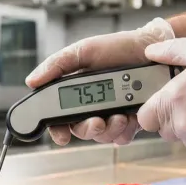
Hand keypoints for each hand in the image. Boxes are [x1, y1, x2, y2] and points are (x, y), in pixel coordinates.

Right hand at [25, 18, 174, 144]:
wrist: (154, 49)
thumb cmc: (118, 47)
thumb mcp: (83, 51)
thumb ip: (57, 65)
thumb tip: (31, 81)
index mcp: (76, 91)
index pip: (60, 117)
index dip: (57, 130)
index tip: (62, 136)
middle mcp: (92, 106)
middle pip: (81, 130)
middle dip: (88, 129)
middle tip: (98, 121)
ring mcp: (112, 114)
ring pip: (102, 136)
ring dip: (109, 129)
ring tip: (121, 115)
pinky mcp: (132, 120)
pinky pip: (123, 137)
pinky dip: (126, 130)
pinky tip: (131, 116)